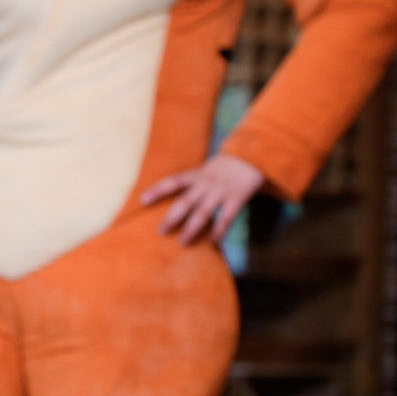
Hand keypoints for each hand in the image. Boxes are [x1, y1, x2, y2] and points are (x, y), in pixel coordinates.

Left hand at [139, 152, 264, 245]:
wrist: (254, 154)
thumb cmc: (225, 165)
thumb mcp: (205, 168)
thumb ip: (192, 181)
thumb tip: (174, 197)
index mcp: (196, 174)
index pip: (172, 181)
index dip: (157, 190)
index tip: (142, 200)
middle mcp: (206, 183)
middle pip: (185, 202)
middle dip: (171, 218)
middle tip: (161, 231)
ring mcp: (221, 191)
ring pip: (202, 212)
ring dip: (191, 228)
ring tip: (182, 242)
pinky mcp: (237, 198)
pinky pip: (226, 217)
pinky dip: (218, 230)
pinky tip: (212, 241)